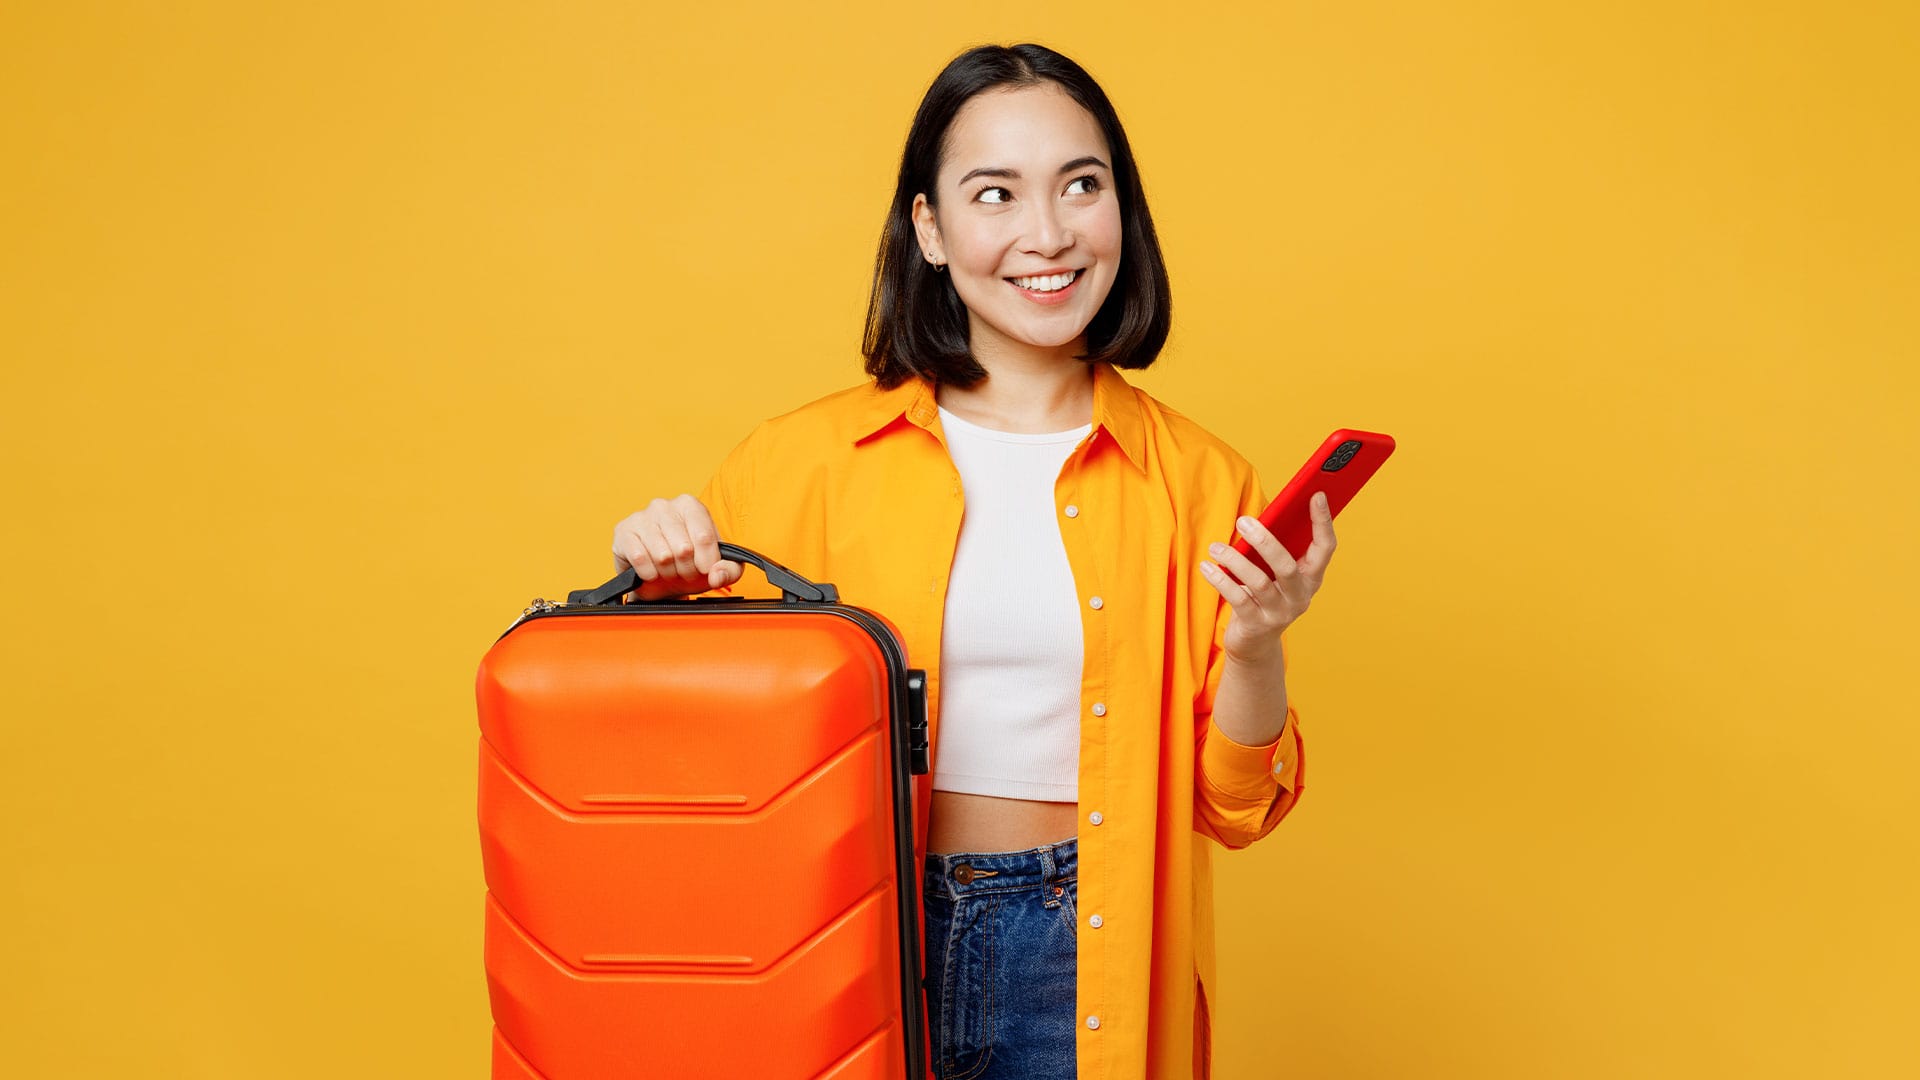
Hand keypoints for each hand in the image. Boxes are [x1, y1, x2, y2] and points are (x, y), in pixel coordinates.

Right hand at [611, 495, 743, 599]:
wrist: (659, 578)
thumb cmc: (690, 565)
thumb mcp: (717, 568)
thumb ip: (729, 570)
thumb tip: (717, 574)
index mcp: (690, 505)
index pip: (704, 537)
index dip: (706, 562)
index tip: (704, 569)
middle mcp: (664, 505)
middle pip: (683, 548)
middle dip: (687, 569)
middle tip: (684, 571)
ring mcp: (642, 516)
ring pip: (662, 556)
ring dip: (668, 572)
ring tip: (668, 570)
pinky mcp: (623, 532)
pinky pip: (640, 559)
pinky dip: (649, 574)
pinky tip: (651, 571)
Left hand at [1199, 491, 1336, 661]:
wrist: (1255, 643)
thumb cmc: (1264, 594)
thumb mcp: (1274, 572)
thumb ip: (1274, 548)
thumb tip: (1259, 515)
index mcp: (1311, 577)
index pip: (1325, 547)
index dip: (1322, 521)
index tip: (1316, 494)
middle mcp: (1300, 596)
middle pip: (1287, 566)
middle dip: (1265, 541)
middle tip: (1242, 520)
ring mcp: (1280, 613)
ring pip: (1259, 582)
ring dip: (1234, 560)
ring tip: (1215, 547)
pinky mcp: (1257, 625)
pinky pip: (1238, 599)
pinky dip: (1220, 580)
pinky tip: (1207, 567)